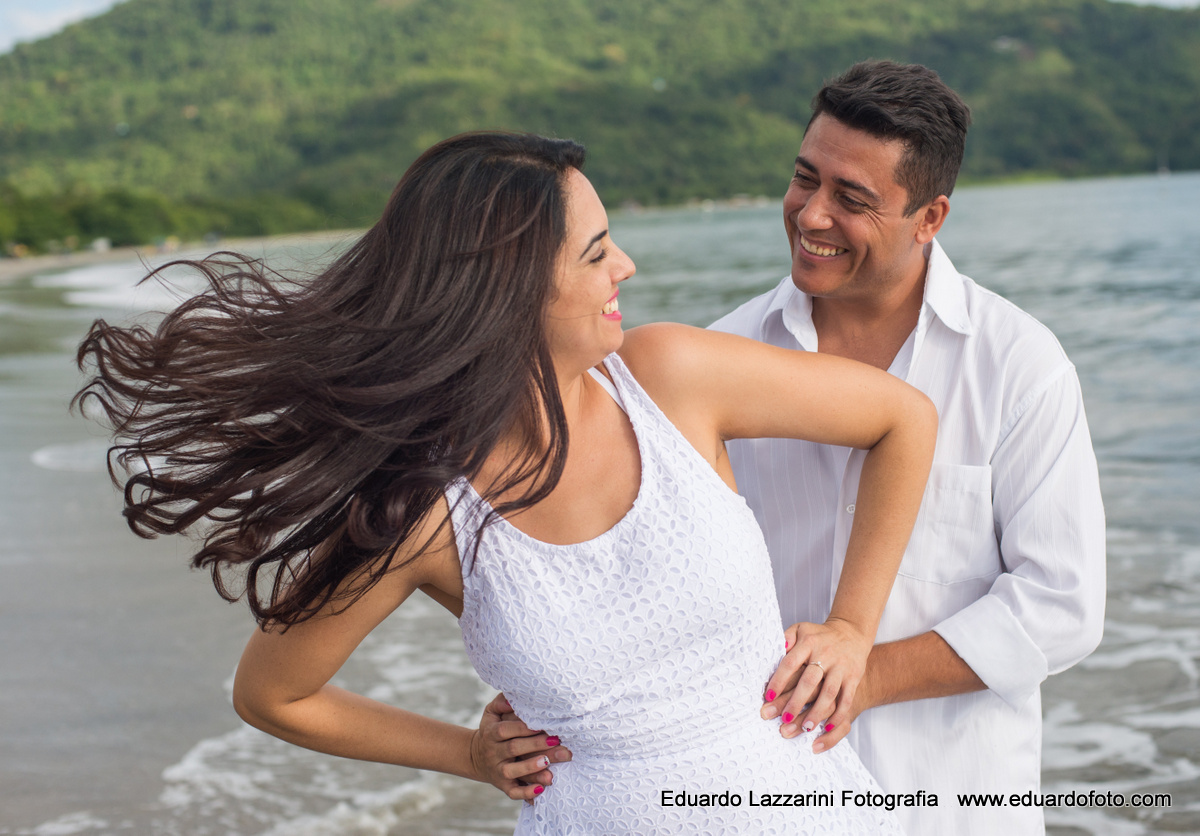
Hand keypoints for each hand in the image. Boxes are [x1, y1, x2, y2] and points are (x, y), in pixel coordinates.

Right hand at [469, 693, 572, 801]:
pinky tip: (541, 790)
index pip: (506, 730)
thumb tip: (513, 696)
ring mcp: (498, 770)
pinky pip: (513, 792)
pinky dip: (526, 793)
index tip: (543, 724)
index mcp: (491, 733)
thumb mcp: (491, 714)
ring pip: (513, 771)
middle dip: (536, 745)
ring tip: (549, 764)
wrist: (477, 757)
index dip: (524, 728)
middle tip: (558, 741)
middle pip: (514, 749)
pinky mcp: (503, 786)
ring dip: (531, 768)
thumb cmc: (492, 729)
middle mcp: (493, 752)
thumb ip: (502, 703)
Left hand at [760, 618, 870, 751]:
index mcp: (808, 643)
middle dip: (796, 702)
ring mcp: (841, 667)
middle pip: (809, 681)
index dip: (779, 680)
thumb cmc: (819, 636)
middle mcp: (825, 655)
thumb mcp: (801, 630)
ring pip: (828, 692)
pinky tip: (827, 728)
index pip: (790, 663)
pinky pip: (846, 698)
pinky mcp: (853, 677)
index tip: (768, 697)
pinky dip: (838, 715)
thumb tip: (777, 649)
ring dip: (817, 712)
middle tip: (784, 719)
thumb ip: (786, 638)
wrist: (851, 633)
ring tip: (805, 728)